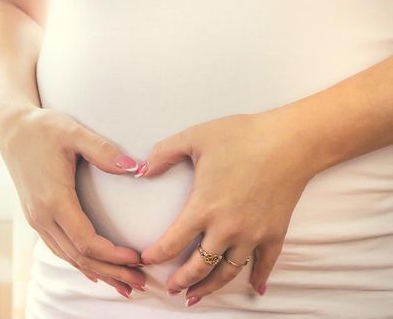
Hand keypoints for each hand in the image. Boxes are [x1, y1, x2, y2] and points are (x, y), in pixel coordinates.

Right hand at [0, 107, 146, 296]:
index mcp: (54, 200)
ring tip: (124, 284)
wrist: (10, 127)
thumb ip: (104, 151)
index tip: (138, 258)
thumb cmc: (43, 128)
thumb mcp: (73, 132)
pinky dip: (79, 263)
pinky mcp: (36, 216)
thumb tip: (135, 168)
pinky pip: (59, 248)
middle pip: (79, 256)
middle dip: (111, 272)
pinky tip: (95, 271)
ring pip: (68, 256)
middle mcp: (42, 216)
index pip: (86, 241)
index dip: (113, 255)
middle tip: (140, 283)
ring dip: (97, 272)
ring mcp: (36, 219)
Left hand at [138, 112, 316, 304]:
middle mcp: (226, 228)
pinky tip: (254, 289)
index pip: (172, 243)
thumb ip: (163, 153)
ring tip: (197, 296)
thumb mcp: (194, 137)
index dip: (156, 255)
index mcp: (203, 208)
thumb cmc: (242, 136)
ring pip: (228, 271)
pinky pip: (265, 263)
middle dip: (182, 280)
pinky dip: (259, 277)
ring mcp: (253, 234)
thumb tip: (141, 170)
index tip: (145, 260)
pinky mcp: (275, 233)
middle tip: (171, 289)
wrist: (291, 141)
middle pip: (199, 266)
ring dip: (210, 286)